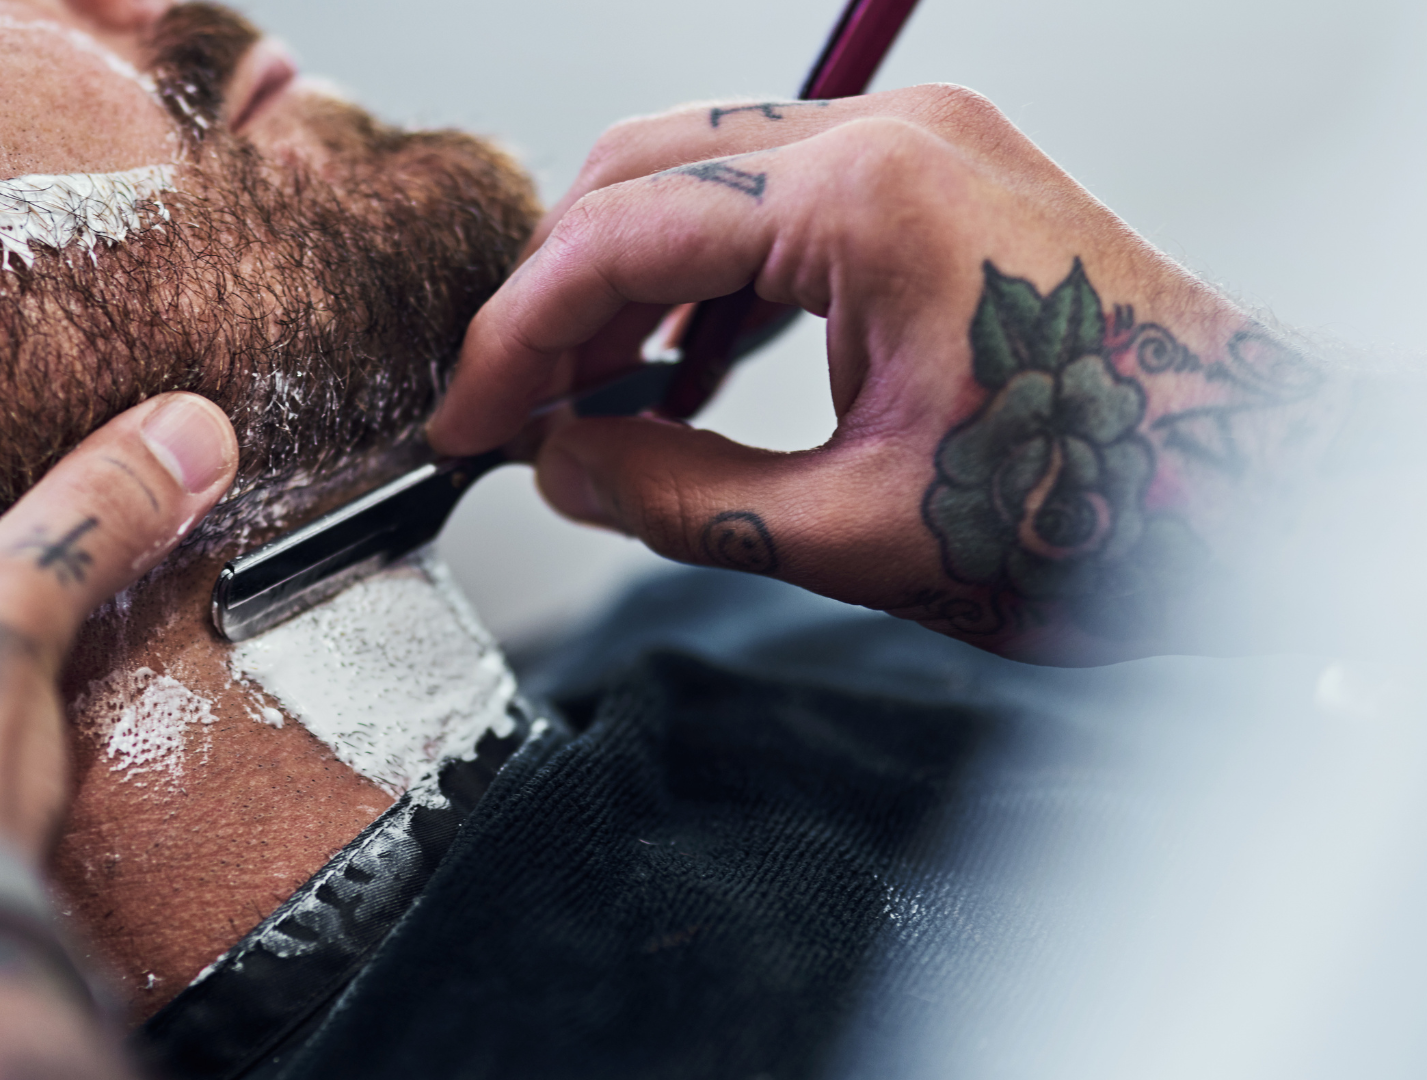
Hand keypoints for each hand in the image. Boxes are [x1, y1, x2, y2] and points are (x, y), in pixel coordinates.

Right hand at [430, 86, 1332, 662]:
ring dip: (622, 284)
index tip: (467, 416)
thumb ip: (674, 491)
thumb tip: (559, 465)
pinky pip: (771, 204)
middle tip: (506, 407)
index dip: (514, 336)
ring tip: (578, 401)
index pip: (622, 235)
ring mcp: (922, 151)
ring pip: (700, 173)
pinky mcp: (937, 188)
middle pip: (642, 173)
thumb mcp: (855, 530)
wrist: (1265, 506)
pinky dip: (702, 282)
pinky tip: (672, 372)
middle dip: (553, 295)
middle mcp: (896, 140)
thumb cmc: (1120, 510)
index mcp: (873, 198)